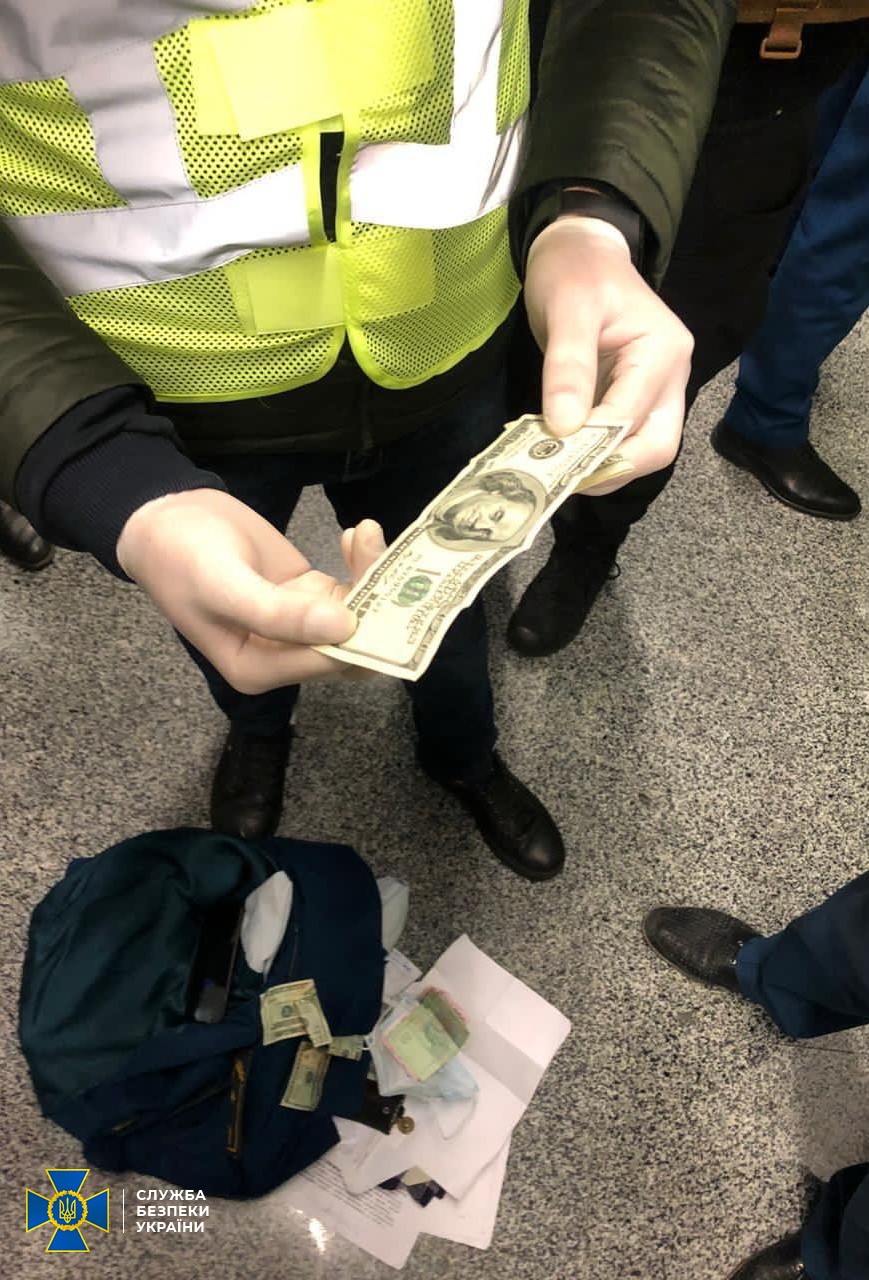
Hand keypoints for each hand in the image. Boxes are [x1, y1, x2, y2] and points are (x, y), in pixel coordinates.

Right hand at [116, 488, 385, 691]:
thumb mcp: (223, 584)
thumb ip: (278, 613)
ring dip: (373, 578)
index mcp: (258, 669)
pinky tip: (357, 535)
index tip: (381, 590)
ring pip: (359, 617)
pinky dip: (361, 566)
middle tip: (380, 554)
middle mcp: (285, 657)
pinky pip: (351, 592)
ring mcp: (301, 626)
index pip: (328, 664)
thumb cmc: (182, 556)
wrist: (165, 517)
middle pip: (352, 646)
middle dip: (377, 606)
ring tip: (366, 534)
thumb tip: (343, 628)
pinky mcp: (309, 597)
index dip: (361, 634)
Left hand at [524, 215, 693, 493]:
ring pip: (643, 450)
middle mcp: (672, 377)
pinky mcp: (638, 399)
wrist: (580, 250)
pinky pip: (625, 440)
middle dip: (610, 469)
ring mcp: (658, 391)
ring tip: (557, 470)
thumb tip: (563, 428)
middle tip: (559, 480)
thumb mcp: (567, 311)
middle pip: (656, 447)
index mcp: (664, 351)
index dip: (595, 446)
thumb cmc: (575, 272)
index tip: (550, 461)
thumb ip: (568, 368)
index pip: (634, 417)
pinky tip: (563, 455)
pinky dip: (597, 454)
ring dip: (603, 467)